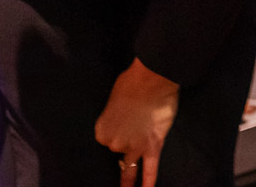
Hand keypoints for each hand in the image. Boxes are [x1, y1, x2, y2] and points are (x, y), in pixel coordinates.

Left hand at [94, 59, 179, 186]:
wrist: (152, 79)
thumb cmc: (131, 82)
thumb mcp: (114, 99)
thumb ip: (116, 115)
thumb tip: (125, 117)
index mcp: (102, 132)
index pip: (108, 138)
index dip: (116, 130)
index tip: (123, 122)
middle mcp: (115, 144)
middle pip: (120, 149)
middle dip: (127, 140)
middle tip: (136, 124)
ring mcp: (134, 147)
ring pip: (131, 167)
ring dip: (127, 182)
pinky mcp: (153, 146)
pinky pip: (150, 168)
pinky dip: (148, 182)